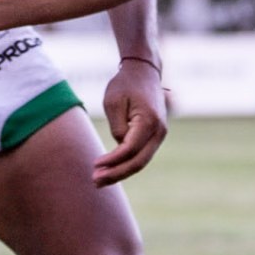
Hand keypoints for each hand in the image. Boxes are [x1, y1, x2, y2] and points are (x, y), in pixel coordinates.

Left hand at [94, 56, 168, 185]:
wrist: (144, 72)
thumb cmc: (126, 84)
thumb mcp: (113, 102)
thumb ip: (117, 128)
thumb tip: (119, 149)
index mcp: (149, 121)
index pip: (130, 149)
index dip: (112, 161)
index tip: (95, 165)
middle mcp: (159, 131)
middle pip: (138, 161)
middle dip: (116, 174)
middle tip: (95, 181)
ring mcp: (159, 134)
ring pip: (141, 161)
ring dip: (120, 172)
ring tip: (99, 180)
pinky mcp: (154, 136)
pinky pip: (141, 155)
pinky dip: (126, 164)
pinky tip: (109, 170)